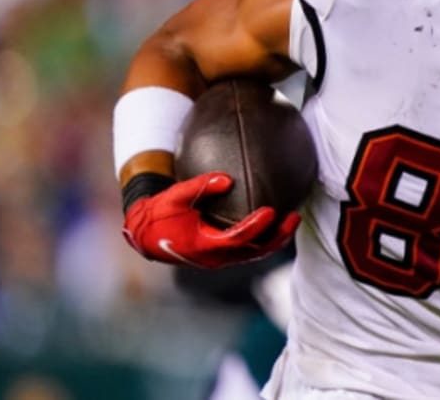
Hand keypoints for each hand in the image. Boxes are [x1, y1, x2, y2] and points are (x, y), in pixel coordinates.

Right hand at [122, 172, 299, 268]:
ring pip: (255, 254)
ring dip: (275, 239)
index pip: (238, 238)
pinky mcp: (221, 256)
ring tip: (293, 220)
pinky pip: (248, 251)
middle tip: (294, 216)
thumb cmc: (160, 214)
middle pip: (255, 251)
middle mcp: (216, 257)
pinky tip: (275, 223)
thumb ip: (200, 186)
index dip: (257, 226)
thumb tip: (227, 179)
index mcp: (205, 245)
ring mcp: (219, 259)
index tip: (272, 210)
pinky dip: (265, 239)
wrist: (145, 235)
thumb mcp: (175, 196)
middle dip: (278, 236)